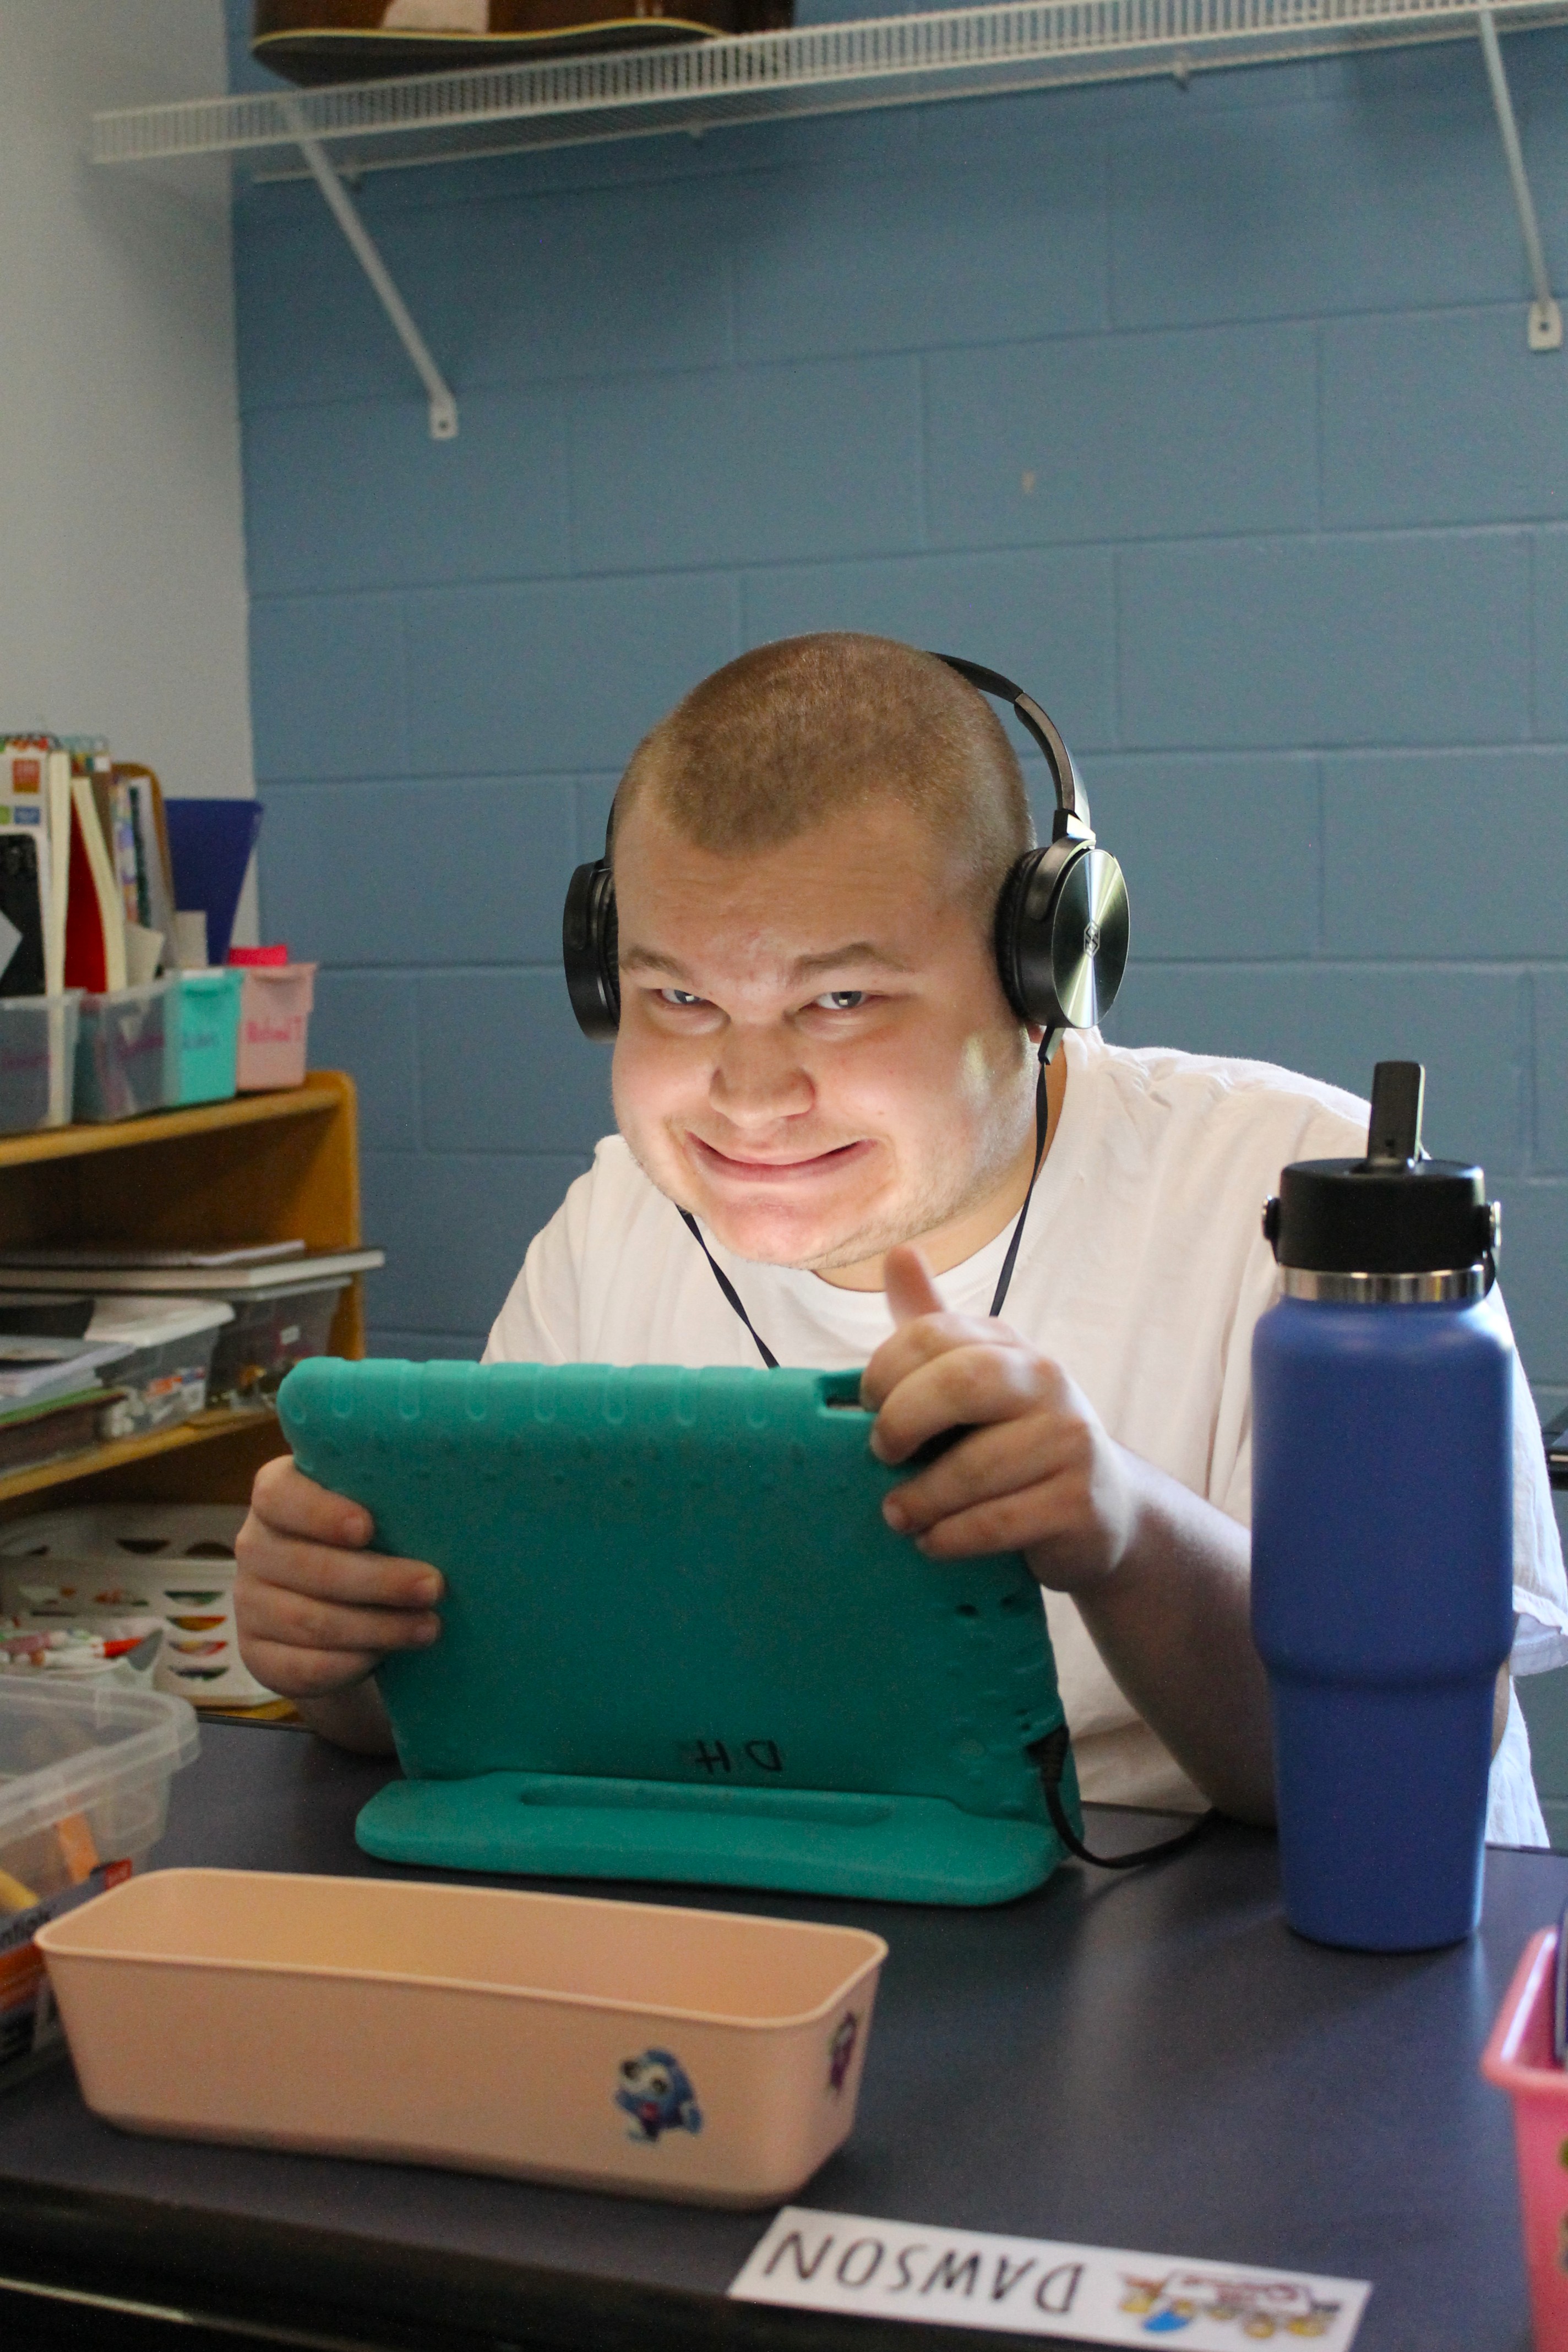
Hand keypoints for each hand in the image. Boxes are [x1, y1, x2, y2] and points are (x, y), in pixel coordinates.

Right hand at [234, 1454, 443, 1700]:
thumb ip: (390, 1502)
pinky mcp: (258, 1654)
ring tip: (429, 1627)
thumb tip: (444, 1511)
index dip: (320, 1513)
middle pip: (307, 1566)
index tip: (366, 1528)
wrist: (341, 1610)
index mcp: (277, 1496)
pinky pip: (302, 1666)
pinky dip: (350, 1663)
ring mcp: (249, 1604)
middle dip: (378, 1580)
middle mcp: (255, 1546)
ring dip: (377, 1627)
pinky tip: (386, 1656)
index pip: (279, 1495)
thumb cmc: (371, 1542)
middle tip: (434, 1586)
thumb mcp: (377, 1513)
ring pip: (310, 1621)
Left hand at [860, 1244, 1136, 1594]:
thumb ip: (933, 1325)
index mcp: (1009, 1347)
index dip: (885, 1369)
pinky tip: (933, 1542)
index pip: (933, 1334)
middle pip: (960, 1383)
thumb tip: (898, 1253)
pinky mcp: (1079, 1502)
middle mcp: (1047, 1381)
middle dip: (903, 1421)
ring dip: (922, 1499)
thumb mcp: (976, 1379)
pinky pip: (998, 1521)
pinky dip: (951, 1537)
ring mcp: (1071, 1441)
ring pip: (975, 1467)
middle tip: (880, 1455)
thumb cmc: (1018, 1440)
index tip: (865, 1407)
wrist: (1103, 1510)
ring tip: (898, 1515)